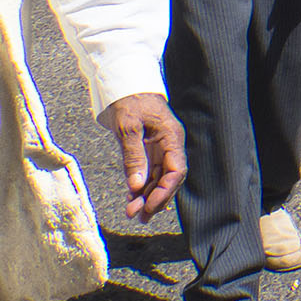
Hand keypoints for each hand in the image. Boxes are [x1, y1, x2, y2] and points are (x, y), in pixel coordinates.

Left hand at [99, 93, 185, 222]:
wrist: (124, 83)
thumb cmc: (129, 101)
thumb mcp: (129, 127)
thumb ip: (133, 156)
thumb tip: (136, 185)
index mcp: (171, 137)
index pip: (176, 170)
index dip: (165, 190)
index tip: (149, 205)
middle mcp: (168, 145)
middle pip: (168, 178)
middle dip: (155, 198)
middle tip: (139, 216)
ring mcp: (159, 148)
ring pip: (157, 178)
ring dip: (146, 196)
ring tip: (132, 212)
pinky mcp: (147, 149)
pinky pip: (146, 172)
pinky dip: (139, 186)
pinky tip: (131, 198)